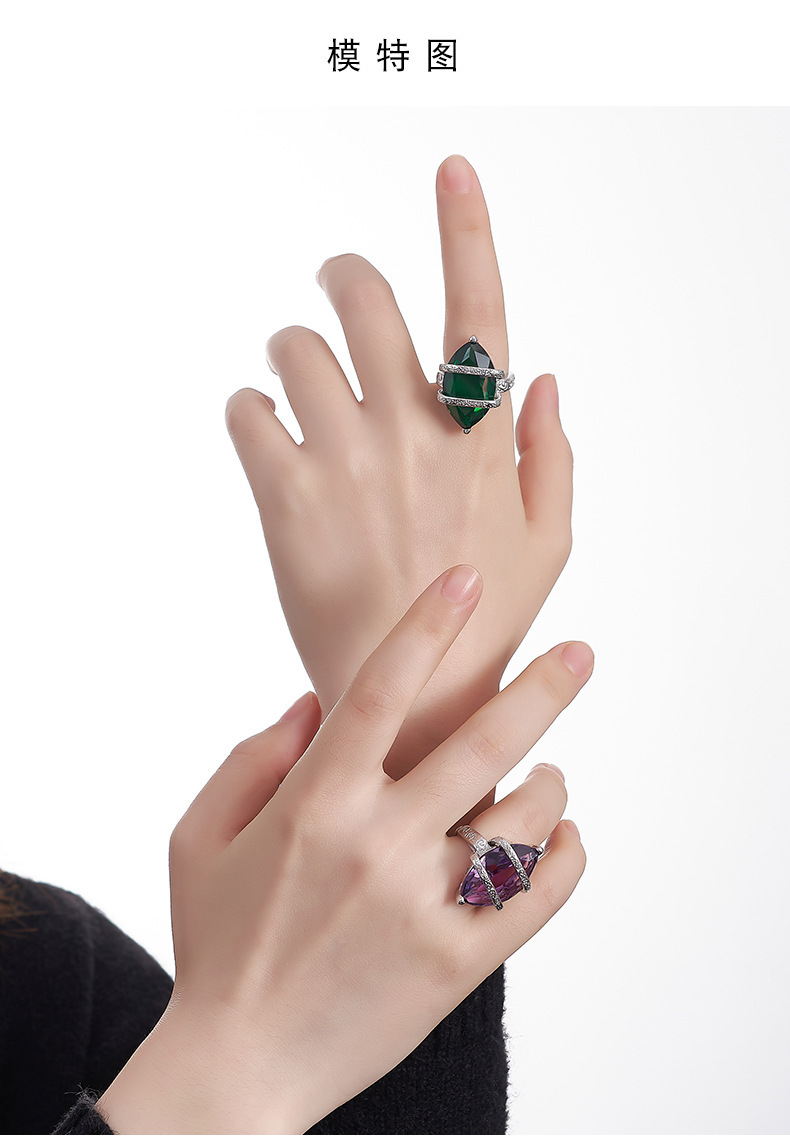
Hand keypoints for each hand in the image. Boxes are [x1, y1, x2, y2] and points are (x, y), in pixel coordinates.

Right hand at [95, 566, 589, 1133]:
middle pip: (482, 743)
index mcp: (314, 804)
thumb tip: (318, 699)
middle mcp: (377, 845)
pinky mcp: (459, 963)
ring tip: (547, 773)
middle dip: (542, 686)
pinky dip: (565, 858)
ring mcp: (425, 907)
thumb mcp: (200, 838)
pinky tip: (562, 836)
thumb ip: (253, 756)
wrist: (239, 1066)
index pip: (381, 689)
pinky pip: (540, 899)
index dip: (426, 624)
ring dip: (548, 782)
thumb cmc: (217, 942)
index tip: (466, 578)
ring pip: (524, 819)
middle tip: (581, 651)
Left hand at [225, 155, 572, 818]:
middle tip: (330, 286)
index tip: (452, 169)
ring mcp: (345, 463)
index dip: (466, 228)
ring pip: (292, 345)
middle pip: (362, 298)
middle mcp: (413, 435)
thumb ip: (552, 455)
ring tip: (295, 383)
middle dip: (339, 275)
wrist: (407, 697)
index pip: (479, 310)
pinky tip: (269, 439)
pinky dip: (249, 412)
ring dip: (288, 349)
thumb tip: (540, 378)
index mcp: (481, 438)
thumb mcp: (548, 541)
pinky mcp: (285, 499)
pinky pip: (246, 411)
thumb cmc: (486, 617)